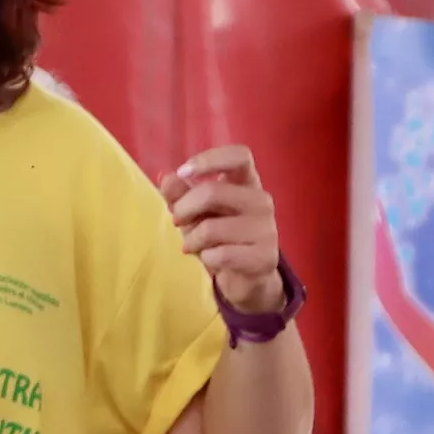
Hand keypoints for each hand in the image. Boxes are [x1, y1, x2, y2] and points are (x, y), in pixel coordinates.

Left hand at [165, 145, 286, 314]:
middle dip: (184, 207)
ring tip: (192, 246)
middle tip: (176, 220)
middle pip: (213, 191)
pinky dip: (206, 258)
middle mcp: (261, 201)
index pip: (239, 155)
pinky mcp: (265, 257)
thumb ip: (180, 194)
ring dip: (192, 239)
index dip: (210, 159)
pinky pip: (220, 254)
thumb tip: (166, 178)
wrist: (245, 278)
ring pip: (212, 228)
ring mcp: (267, 229)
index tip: (183, 172)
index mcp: (247, 182)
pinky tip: (211, 260)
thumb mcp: (195, 213)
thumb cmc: (218, 237)